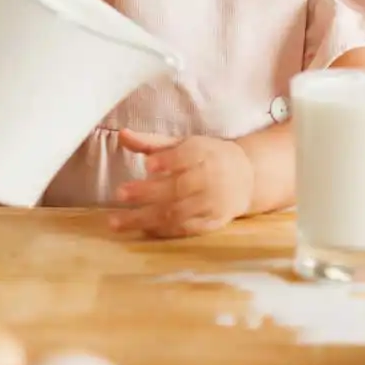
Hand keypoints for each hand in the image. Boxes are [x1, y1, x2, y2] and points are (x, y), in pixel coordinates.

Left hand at [109, 129, 253, 237]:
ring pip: (178, 213)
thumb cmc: (207, 157)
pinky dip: (163, 231)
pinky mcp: (212, 223)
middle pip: (178, 187)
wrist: (246, 177)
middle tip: (120, 193)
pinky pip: (185, 229)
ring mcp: (212, 203)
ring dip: (146, 218)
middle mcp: (210, 178)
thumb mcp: (183, 144)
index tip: (147, 165)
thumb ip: (152, 142)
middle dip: (148, 192)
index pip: (187, 156)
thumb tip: (122, 134)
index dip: (168, 161)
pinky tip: (142, 229)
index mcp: (204, 152)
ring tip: (117, 221)